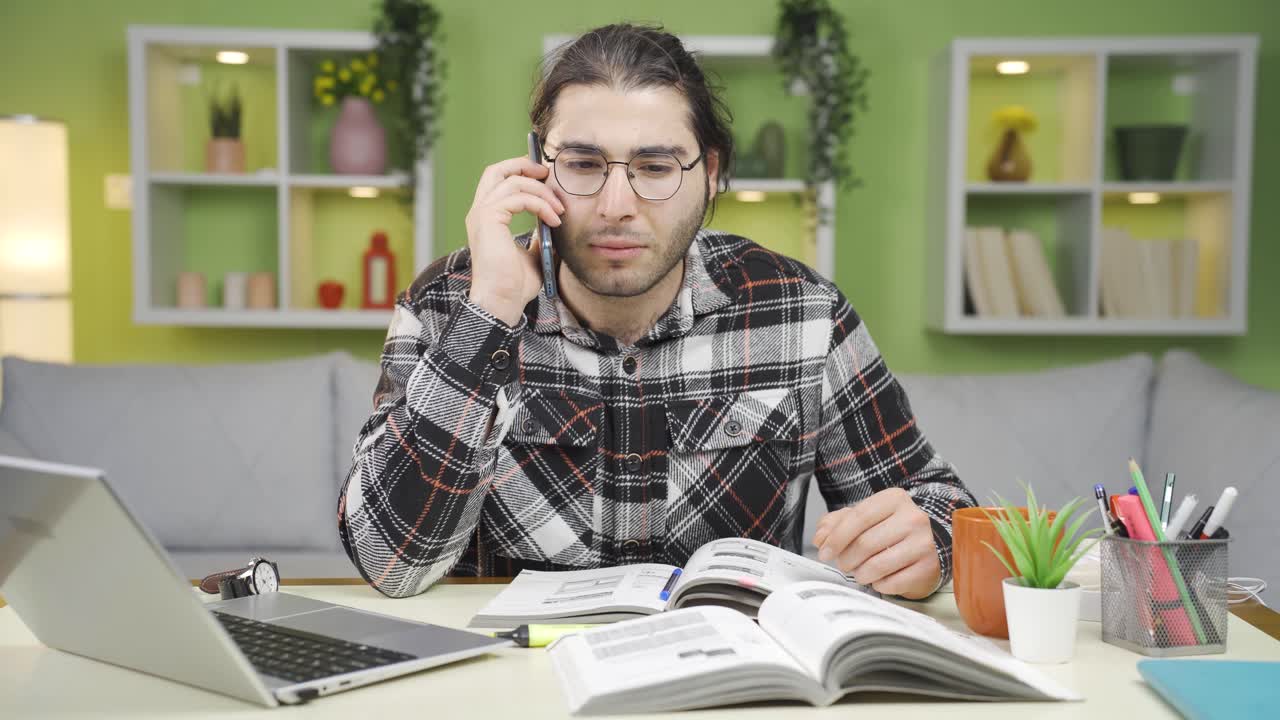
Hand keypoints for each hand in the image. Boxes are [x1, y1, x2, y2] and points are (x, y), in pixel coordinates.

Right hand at [464, 157, 564, 325]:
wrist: (503, 302)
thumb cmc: (515, 285)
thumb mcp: (533, 254)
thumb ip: (539, 235)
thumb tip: (553, 222)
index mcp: (487, 218)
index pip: (498, 180)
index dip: (521, 171)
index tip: (546, 178)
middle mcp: (479, 212)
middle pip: (497, 170)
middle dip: (524, 165)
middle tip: (548, 174)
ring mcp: (481, 214)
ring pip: (514, 182)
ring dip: (542, 192)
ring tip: (560, 211)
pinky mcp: (488, 219)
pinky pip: (519, 197)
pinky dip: (541, 204)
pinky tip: (554, 220)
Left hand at [812, 488, 940, 598]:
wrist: (930, 544)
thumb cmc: (891, 530)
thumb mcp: (864, 518)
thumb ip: (837, 523)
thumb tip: (820, 538)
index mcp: (894, 499)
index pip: (858, 517)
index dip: (836, 537)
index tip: (824, 552)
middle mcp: (913, 518)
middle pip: (865, 543)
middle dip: (846, 559)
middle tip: (842, 564)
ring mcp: (924, 543)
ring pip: (877, 565)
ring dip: (860, 574)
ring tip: (859, 572)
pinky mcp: (929, 568)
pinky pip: (893, 583)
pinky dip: (879, 584)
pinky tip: (879, 579)